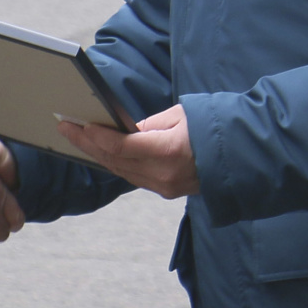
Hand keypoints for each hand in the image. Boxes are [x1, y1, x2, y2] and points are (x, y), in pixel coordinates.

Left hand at [56, 104, 198, 198]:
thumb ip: (149, 125)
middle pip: (115, 160)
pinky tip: (101, 152)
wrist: (241, 156)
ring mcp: (165, 187)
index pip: (121, 146)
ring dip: (98, 155)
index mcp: (169, 152)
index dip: (96, 136)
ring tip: (78, 138)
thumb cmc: (211, 128)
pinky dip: (115, 164)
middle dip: (88, 144)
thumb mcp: (180, 116)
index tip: (77, 124)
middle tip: (66, 128)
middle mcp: (164, 174)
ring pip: (121, 171)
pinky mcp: (166, 191)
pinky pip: (133, 177)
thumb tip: (123, 130)